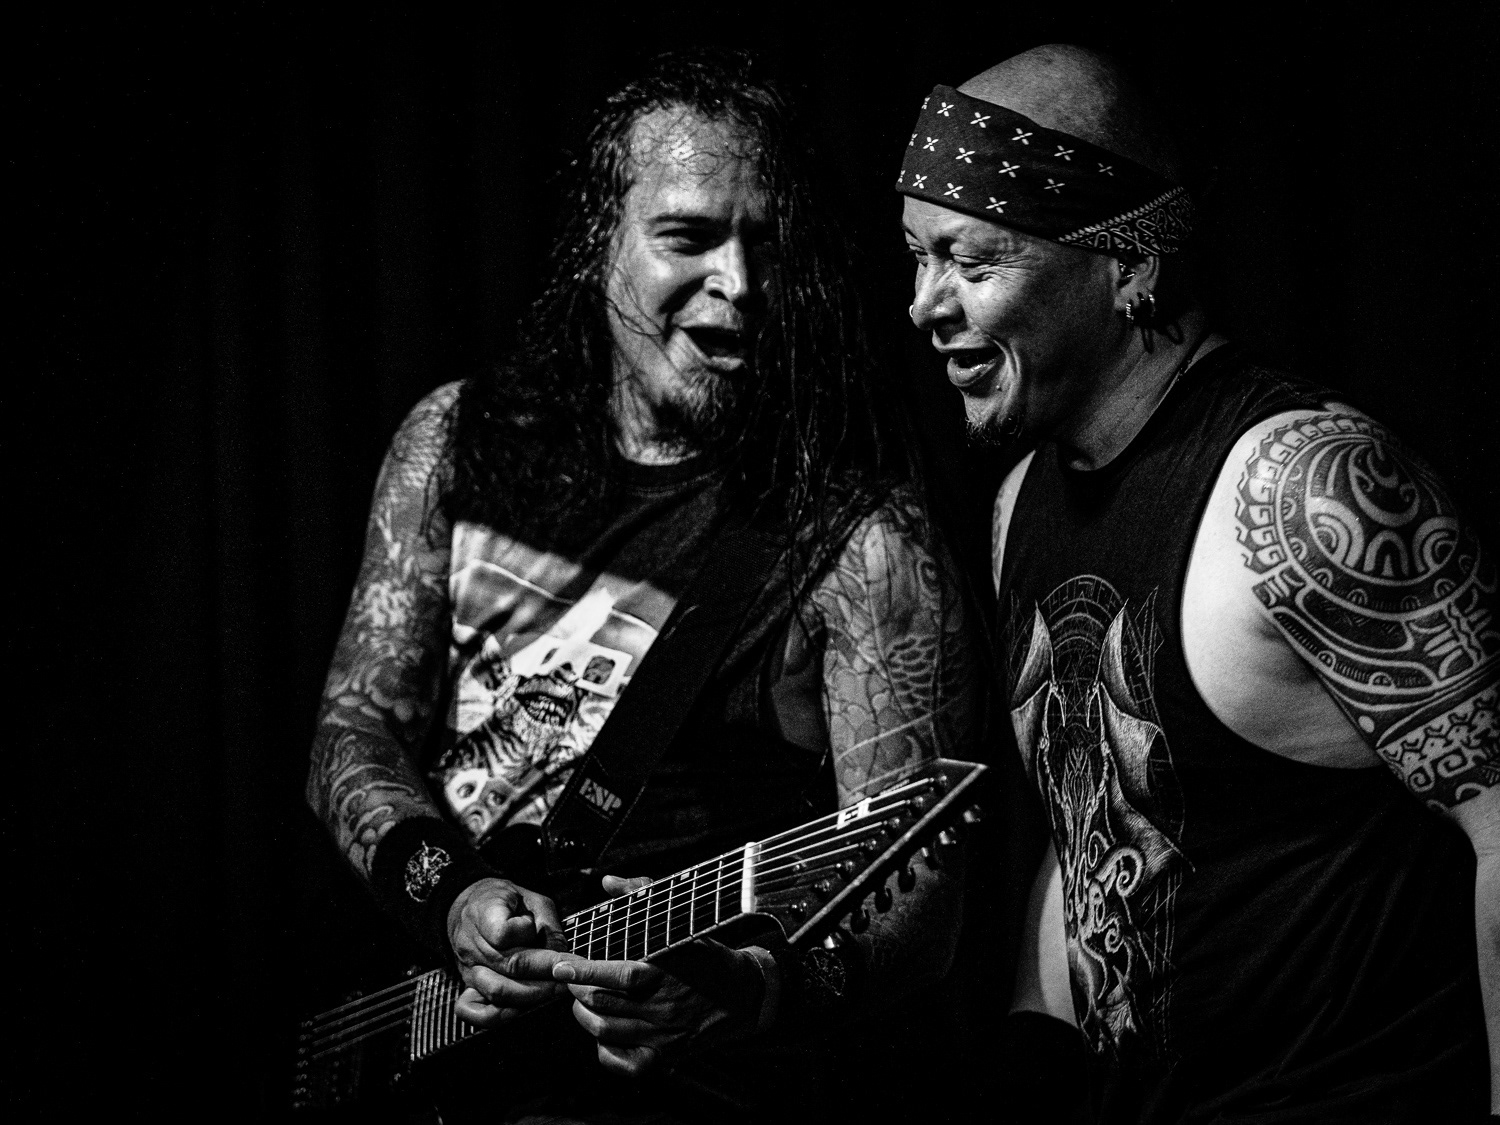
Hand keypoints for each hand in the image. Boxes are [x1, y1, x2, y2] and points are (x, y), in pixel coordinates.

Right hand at [449, 876, 576, 1027]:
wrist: (471, 905)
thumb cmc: (508, 902)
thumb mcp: (532, 899)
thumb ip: (547, 926)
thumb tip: (561, 957)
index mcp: (484, 911)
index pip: (505, 933)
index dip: (536, 944)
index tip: (562, 951)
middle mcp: (470, 942)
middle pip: (509, 967)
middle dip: (546, 976)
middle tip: (572, 978)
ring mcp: (466, 967)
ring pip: (497, 991)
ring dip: (532, 995)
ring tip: (555, 991)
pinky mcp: (466, 986)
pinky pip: (475, 1013)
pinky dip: (500, 1016)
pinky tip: (523, 1009)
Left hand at [551, 875, 767, 1076]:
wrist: (745, 995)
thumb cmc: (708, 955)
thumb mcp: (682, 921)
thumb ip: (643, 896)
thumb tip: (609, 882)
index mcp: (665, 971)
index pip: (614, 974)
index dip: (582, 971)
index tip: (559, 965)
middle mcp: (662, 1005)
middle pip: (601, 1003)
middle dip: (575, 990)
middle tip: (570, 980)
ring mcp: (663, 1035)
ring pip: (605, 1030)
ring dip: (583, 1016)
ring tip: (582, 1002)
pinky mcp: (666, 1056)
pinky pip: (623, 1063)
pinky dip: (604, 1050)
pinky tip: (603, 1034)